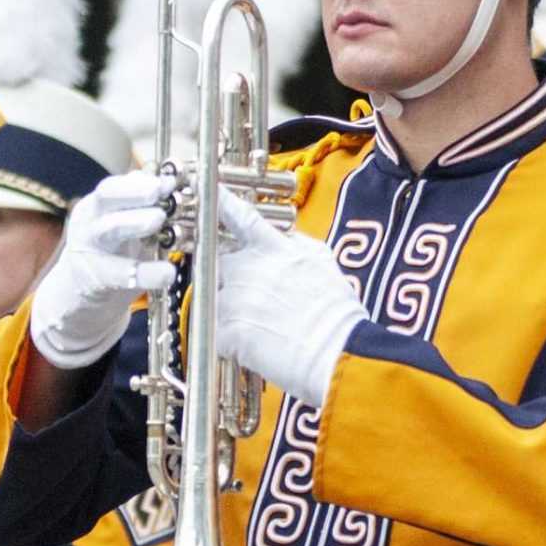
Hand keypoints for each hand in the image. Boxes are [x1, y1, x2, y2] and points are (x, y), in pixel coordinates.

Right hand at [31, 172, 178, 368]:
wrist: (78, 294)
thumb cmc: (108, 252)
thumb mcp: (121, 224)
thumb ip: (140, 204)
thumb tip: (166, 180)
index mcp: (97, 206)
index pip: (114, 186)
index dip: (139, 183)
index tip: (167, 181)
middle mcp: (89, 222)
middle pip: (106, 198)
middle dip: (134, 193)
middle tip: (159, 192)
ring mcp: (89, 250)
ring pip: (109, 229)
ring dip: (135, 222)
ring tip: (159, 219)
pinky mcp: (97, 279)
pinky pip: (122, 274)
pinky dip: (148, 273)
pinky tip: (167, 273)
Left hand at [209, 191, 363, 408]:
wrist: (338, 352)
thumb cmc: (337, 313)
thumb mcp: (324, 262)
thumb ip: (296, 244)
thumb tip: (284, 237)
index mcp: (272, 249)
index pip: (240, 217)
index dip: (221, 203)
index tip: (207, 193)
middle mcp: (247, 268)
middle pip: (218, 262)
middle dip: (230, 277)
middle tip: (255, 299)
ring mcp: (233, 300)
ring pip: (215, 300)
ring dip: (232, 312)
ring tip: (264, 328)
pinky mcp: (226, 332)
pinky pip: (215, 333)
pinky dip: (232, 342)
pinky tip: (258, 347)